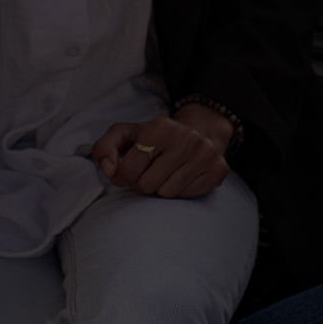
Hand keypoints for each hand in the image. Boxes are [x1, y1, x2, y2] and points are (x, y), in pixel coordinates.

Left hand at [92, 110, 230, 198]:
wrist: (200, 131)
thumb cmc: (155, 138)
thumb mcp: (125, 135)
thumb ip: (104, 148)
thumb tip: (110, 171)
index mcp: (161, 127)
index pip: (128, 171)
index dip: (124, 175)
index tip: (132, 169)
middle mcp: (187, 138)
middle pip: (147, 186)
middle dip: (144, 183)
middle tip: (152, 170)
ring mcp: (206, 154)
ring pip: (167, 194)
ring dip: (162, 188)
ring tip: (167, 173)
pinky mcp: (218, 170)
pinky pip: (187, 196)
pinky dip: (181, 191)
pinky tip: (184, 176)